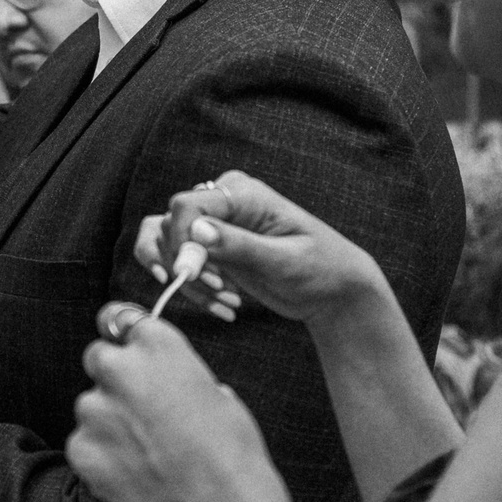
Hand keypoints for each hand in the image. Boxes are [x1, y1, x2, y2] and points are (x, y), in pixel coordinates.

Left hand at [68, 309, 287, 501]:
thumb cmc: (231, 448)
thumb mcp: (215, 391)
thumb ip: (178, 376)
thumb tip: (168, 385)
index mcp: (157, 343)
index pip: (117, 318)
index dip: (120, 333)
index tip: (120, 343)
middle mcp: (120, 367)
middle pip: (97, 358)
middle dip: (113, 377)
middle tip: (138, 408)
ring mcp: (95, 409)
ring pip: (90, 406)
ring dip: (107, 421)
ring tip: (143, 452)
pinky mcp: (81, 449)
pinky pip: (83, 443)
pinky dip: (100, 456)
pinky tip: (132, 472)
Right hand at [135, 170, 389, 325]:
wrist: (334, 289)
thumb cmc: (320, 268)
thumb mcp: (284, 260)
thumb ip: (240, 245)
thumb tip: (196, 231)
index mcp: (243, 194)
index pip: (186, 205)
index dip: (180, 241)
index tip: (189, 275)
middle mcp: (223, 203)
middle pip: (169, 225)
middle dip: (183, 265)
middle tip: (216, 291)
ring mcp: (215, 226)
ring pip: (167, 246)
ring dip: (187, 280)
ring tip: (225, 303)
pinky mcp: (213, 250)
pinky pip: (181, 265)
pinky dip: (193, 288)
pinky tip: (225, 307)